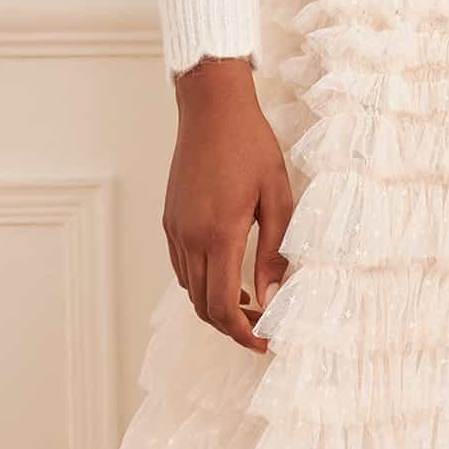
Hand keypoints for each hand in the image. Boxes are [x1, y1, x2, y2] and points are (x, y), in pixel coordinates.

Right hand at [163, 57, 292, 352]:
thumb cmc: (252, 146)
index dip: (244, 334)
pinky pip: (182, 268)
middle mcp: (190, 237)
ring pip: (190, 291)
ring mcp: (175, 229)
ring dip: (217, 308)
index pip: (222, 306)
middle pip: (203, 307)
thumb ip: (275, 252)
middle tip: (263, 329)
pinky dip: (203, 285)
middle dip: (232, 328)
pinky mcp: (170, 220)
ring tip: (250, 306)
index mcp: (219, 234)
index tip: (266, 340)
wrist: (212, 107)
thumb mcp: (278, 198)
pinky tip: (228, 277)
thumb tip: (270, 297)